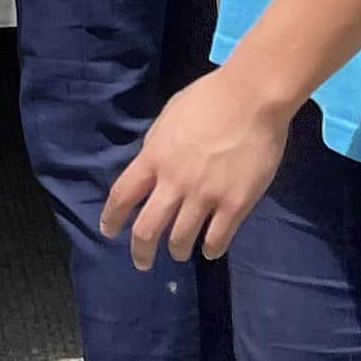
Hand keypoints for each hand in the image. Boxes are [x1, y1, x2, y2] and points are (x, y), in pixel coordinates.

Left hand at [102, 63, 293, 267]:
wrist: (251, 97)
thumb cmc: (209, 98)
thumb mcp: (169, 117)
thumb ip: (157, 147)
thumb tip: (151, 167)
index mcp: (154, 157)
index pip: (122, 195)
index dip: (111, 218)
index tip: (108, 231)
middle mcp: (174, 181)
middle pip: (146, 229)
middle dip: (141, 252)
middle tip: (142, 262)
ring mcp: (204, 195)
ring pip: (180, 240)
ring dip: (178, 251)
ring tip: (180, 252)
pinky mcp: (234, 204)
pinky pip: (217, 239)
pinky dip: (210, 249)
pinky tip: (210, 248)